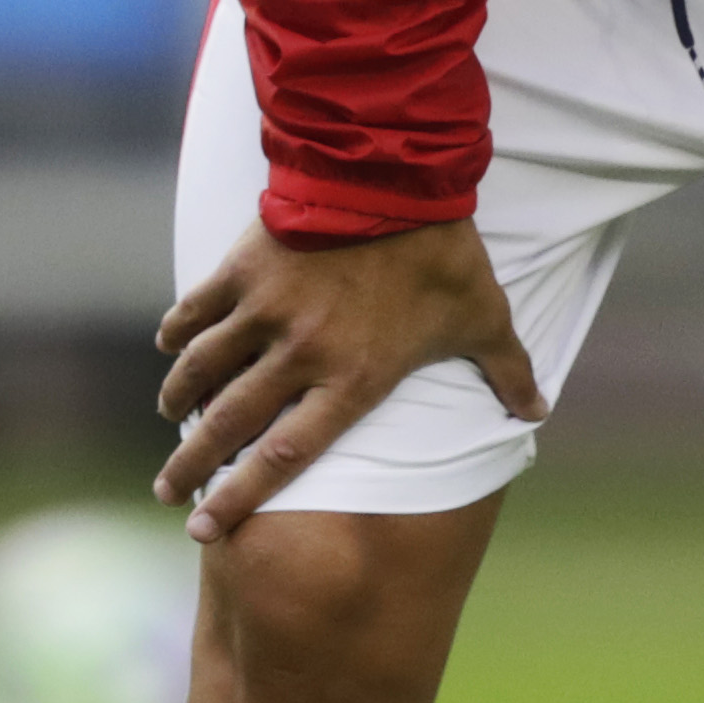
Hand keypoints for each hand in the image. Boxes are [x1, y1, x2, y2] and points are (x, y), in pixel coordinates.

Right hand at [151, 218, 544, 543]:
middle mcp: (301, 354)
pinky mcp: (245, 267)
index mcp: (353, 378)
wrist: (396, 173)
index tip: (203, 528)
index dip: (239, 500)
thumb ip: (507, 370)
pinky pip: (196, 309)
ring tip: (168, 419)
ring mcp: (267, 310)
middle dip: (192, 465)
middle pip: (229, 425)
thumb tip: (538, 412)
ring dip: (178, 401)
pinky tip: (169, 346)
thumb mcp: (484, 315)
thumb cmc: (443, 251)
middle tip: (165, 492)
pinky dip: (177, 331)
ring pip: (202, 370)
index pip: (284, 458)